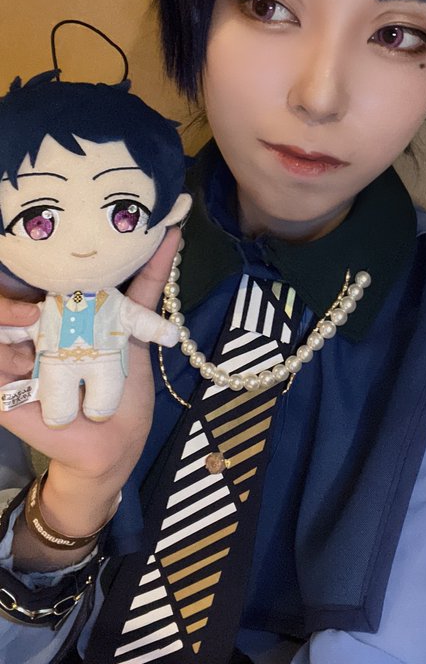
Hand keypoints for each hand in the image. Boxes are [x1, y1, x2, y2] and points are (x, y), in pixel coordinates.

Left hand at [2, 229, 180, 566]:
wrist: (102, 453)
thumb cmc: (54, 434)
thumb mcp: (14, 410)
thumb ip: (1, 388)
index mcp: (30, 335)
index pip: (15, 301)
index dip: (12, 299)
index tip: (27, 315)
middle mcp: (61, 318)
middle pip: (61, 276)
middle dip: (64, 250)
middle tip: (74, 218)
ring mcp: (95, 318)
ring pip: (104, 277)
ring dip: (118, 245)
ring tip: (129, 210)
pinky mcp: (127, 326)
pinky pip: (143, 293)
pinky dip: (156, 266)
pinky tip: (169, 237)